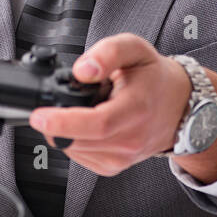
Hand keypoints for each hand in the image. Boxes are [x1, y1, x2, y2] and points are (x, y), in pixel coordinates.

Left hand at [26, 33, 192, 175]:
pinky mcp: (112, 167)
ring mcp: (121, 157)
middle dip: (56, 122)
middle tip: (57, 101)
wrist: (177, 106)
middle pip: (78, 140)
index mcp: (136, 108)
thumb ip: (108, 52)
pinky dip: (72, 139)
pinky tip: (86, 122)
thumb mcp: (135, 49)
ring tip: (84, 108)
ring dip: (64, 130)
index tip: (39, 116)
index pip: (97, 124)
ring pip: (74, 149)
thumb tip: (82, 70)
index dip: (63, 123)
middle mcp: (130, 139)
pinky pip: (78, 156)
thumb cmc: (154, 78)